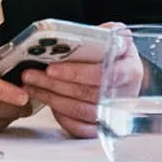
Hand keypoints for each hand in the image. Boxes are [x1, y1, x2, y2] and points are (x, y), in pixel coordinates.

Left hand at [22, 22, 138, 138]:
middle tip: (31, 75)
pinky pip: (79, 127)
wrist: (122, 72)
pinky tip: (47, 101)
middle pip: (85, 93)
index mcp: (130, 69)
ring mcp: (115, 114)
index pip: (102, 74)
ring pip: (79, 111)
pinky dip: (60, 116)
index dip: (75, 72)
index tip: (51, 68)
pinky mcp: (102, 127)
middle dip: (53, 84)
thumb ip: (103, 34)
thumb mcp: (114, 38)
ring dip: (51, 98)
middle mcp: (125, 95)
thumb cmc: (114, 54)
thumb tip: (86, 33)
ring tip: (32, 85)